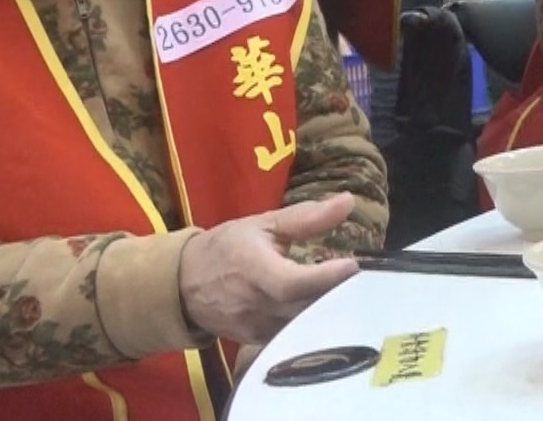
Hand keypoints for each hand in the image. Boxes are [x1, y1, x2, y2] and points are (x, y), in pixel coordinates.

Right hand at [178, 194, 360, 344]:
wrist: (181, 284)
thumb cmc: (226, 248)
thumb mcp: (263, 224)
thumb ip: (307, 216)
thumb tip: (348, 201)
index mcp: (254, 271)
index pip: (294, 283)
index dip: (326, 277)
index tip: (353, 265)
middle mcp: (255, 305)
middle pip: (304, 307)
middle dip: (336, 293)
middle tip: (360, 277)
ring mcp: (255, 328)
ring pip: (302, 324)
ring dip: (326, 308)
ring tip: (345, 290)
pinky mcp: (257, 341)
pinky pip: (292, 335)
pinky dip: (311, 321)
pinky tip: (323, 306)